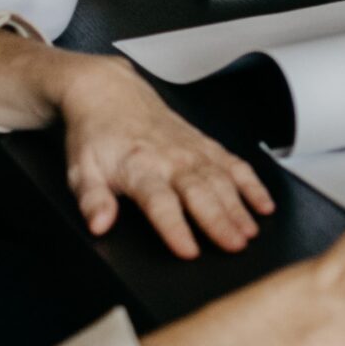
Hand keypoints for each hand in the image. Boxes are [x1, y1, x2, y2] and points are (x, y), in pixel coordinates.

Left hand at [55, 54, 277, 257]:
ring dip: (239, 206)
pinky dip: (252, 183)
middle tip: (236, 245)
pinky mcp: (206, 144)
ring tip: (251, 231)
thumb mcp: (80, 171)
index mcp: (139, 168)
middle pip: (200, 192)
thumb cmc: (96, 137)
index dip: (175, 228)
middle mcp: (171, 159)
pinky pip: (235, 164)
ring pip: (222, 179)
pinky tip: (264, 204)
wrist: (110, 94)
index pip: (160, 203)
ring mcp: (193, 150)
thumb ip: (92, 200)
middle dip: (220, 219)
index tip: (189, 250)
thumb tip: (99, 224)